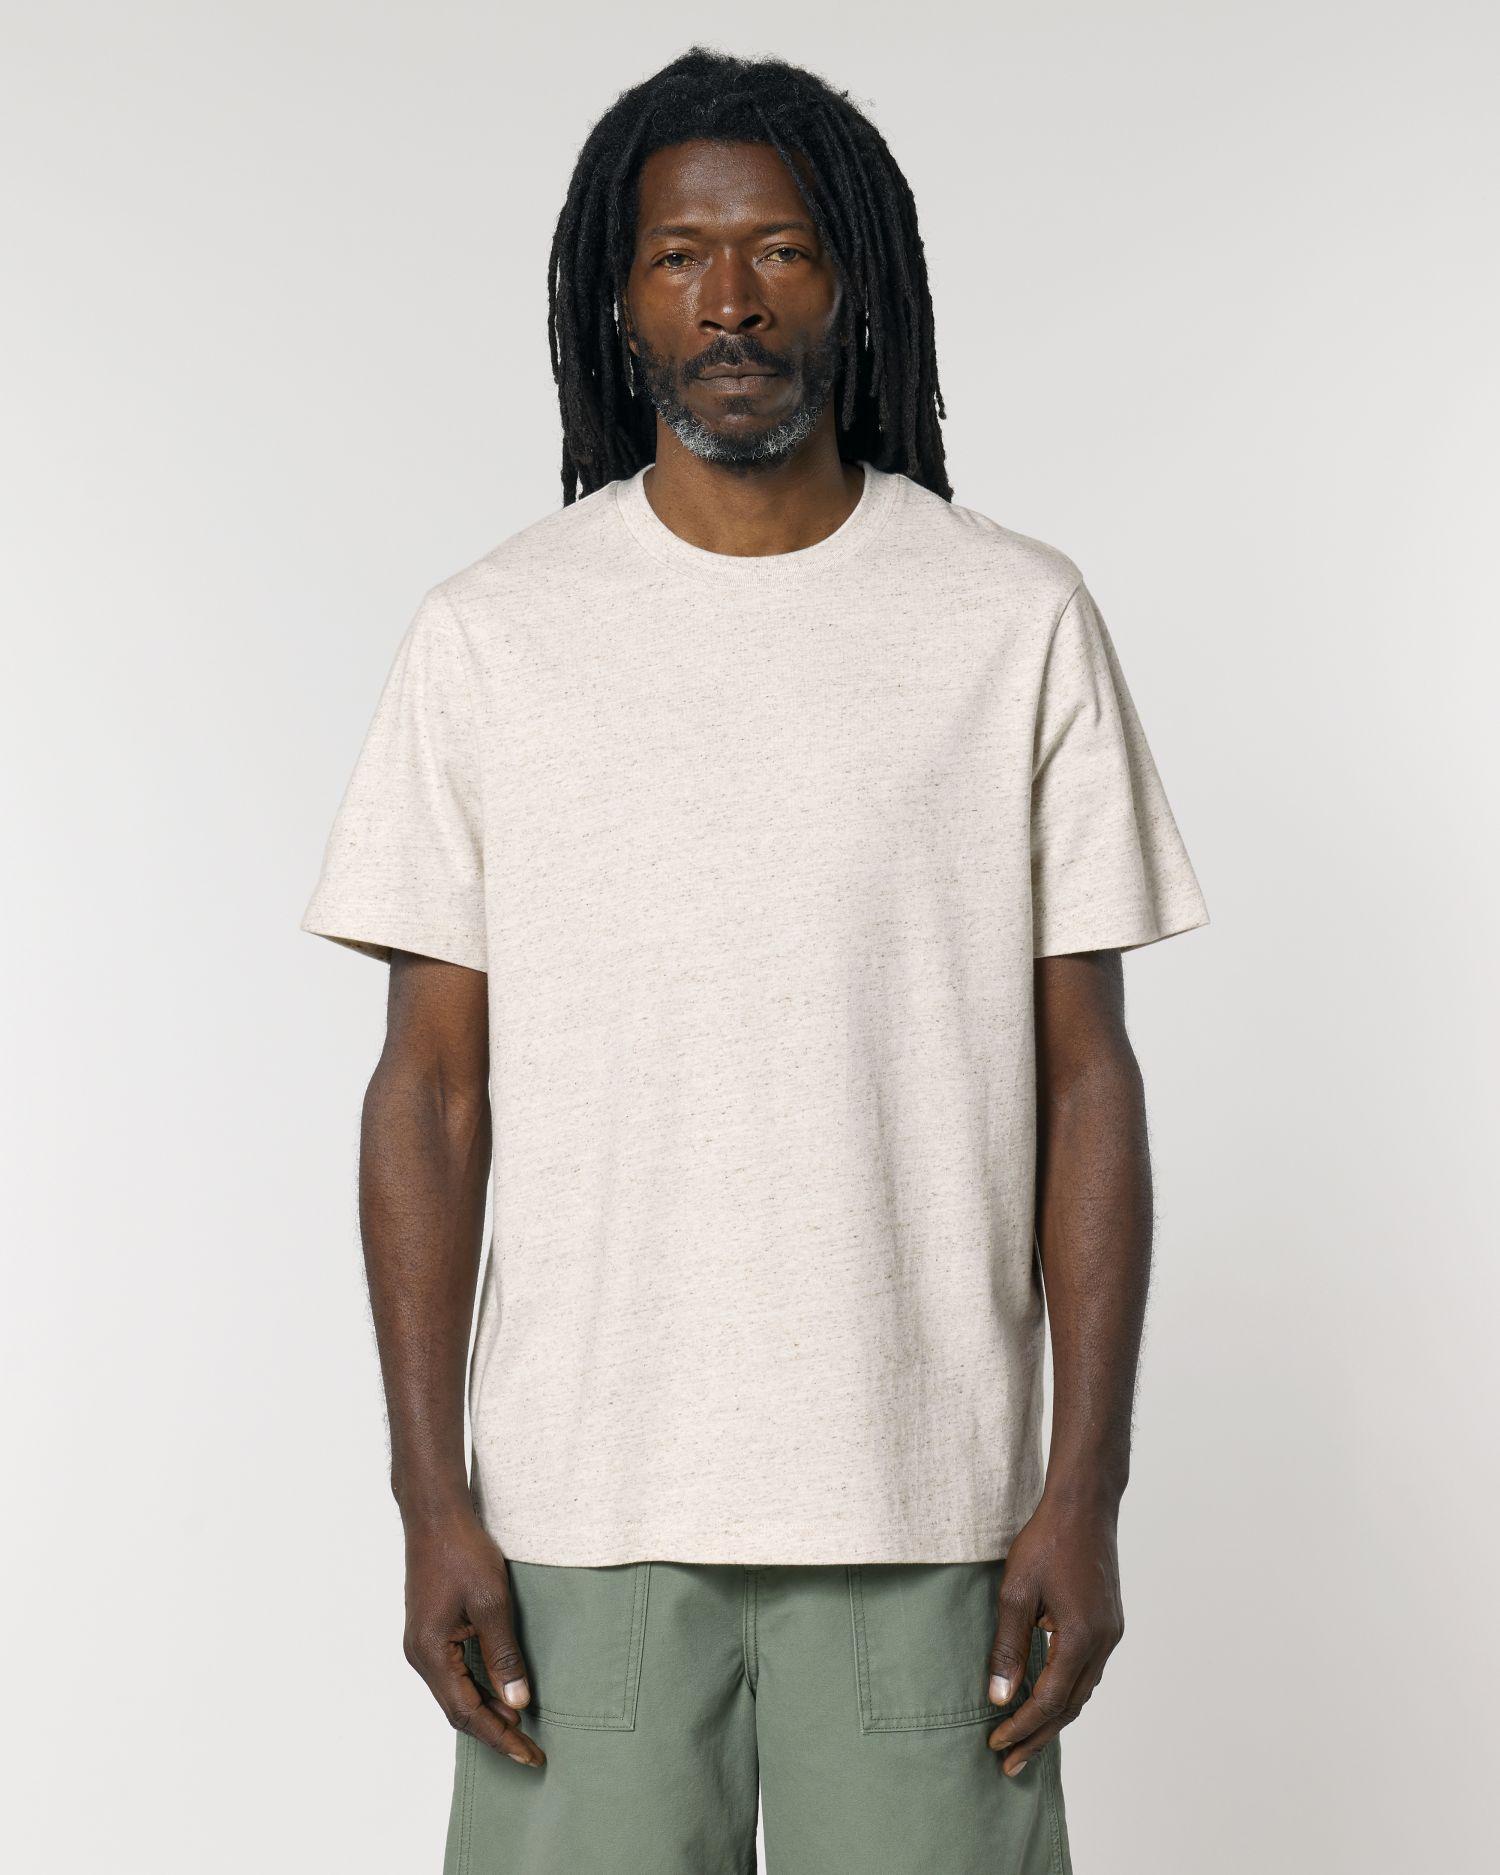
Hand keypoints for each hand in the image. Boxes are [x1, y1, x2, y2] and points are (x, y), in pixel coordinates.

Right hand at [402, 1505, 545, 1768]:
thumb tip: (518, 1702)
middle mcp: (420, 1655)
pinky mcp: (429, 1631)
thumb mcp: (491, 1603)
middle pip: (457, 1709)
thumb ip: (503, 1656)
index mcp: (430, 1653)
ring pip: (455, 1692)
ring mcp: (421, 1643)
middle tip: (530, 1748)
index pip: (466, 1712)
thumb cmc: (462, 1552)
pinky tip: (500, 1690)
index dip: (499, 1736)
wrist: (435, 1515)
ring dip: (486, 1709)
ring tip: (520, 1725)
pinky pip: (453, 1672)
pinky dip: (477, 1687)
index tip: (529, 1754)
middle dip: (494, 1730)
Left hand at [985, 1494, 1123, 1774]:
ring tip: (1025, 1739)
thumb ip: (1008, 1647)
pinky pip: (1088, 1671)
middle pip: (1070, 1706)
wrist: (1084, 1506)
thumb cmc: (1046, 1541)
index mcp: (1080, 1639)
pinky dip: (1066, 1691)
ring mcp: (1110, 1633)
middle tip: (1009, 1763)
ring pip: (1082, 1691)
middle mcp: (1103, 1643)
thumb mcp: (1016, 1592)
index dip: (1021, 1727)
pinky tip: (1048, 1697)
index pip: (1049, 1701)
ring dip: (1053, 1717)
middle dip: (1038, 1736)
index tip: (996, 1744)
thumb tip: (998, 1696)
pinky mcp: (1109, 1622)